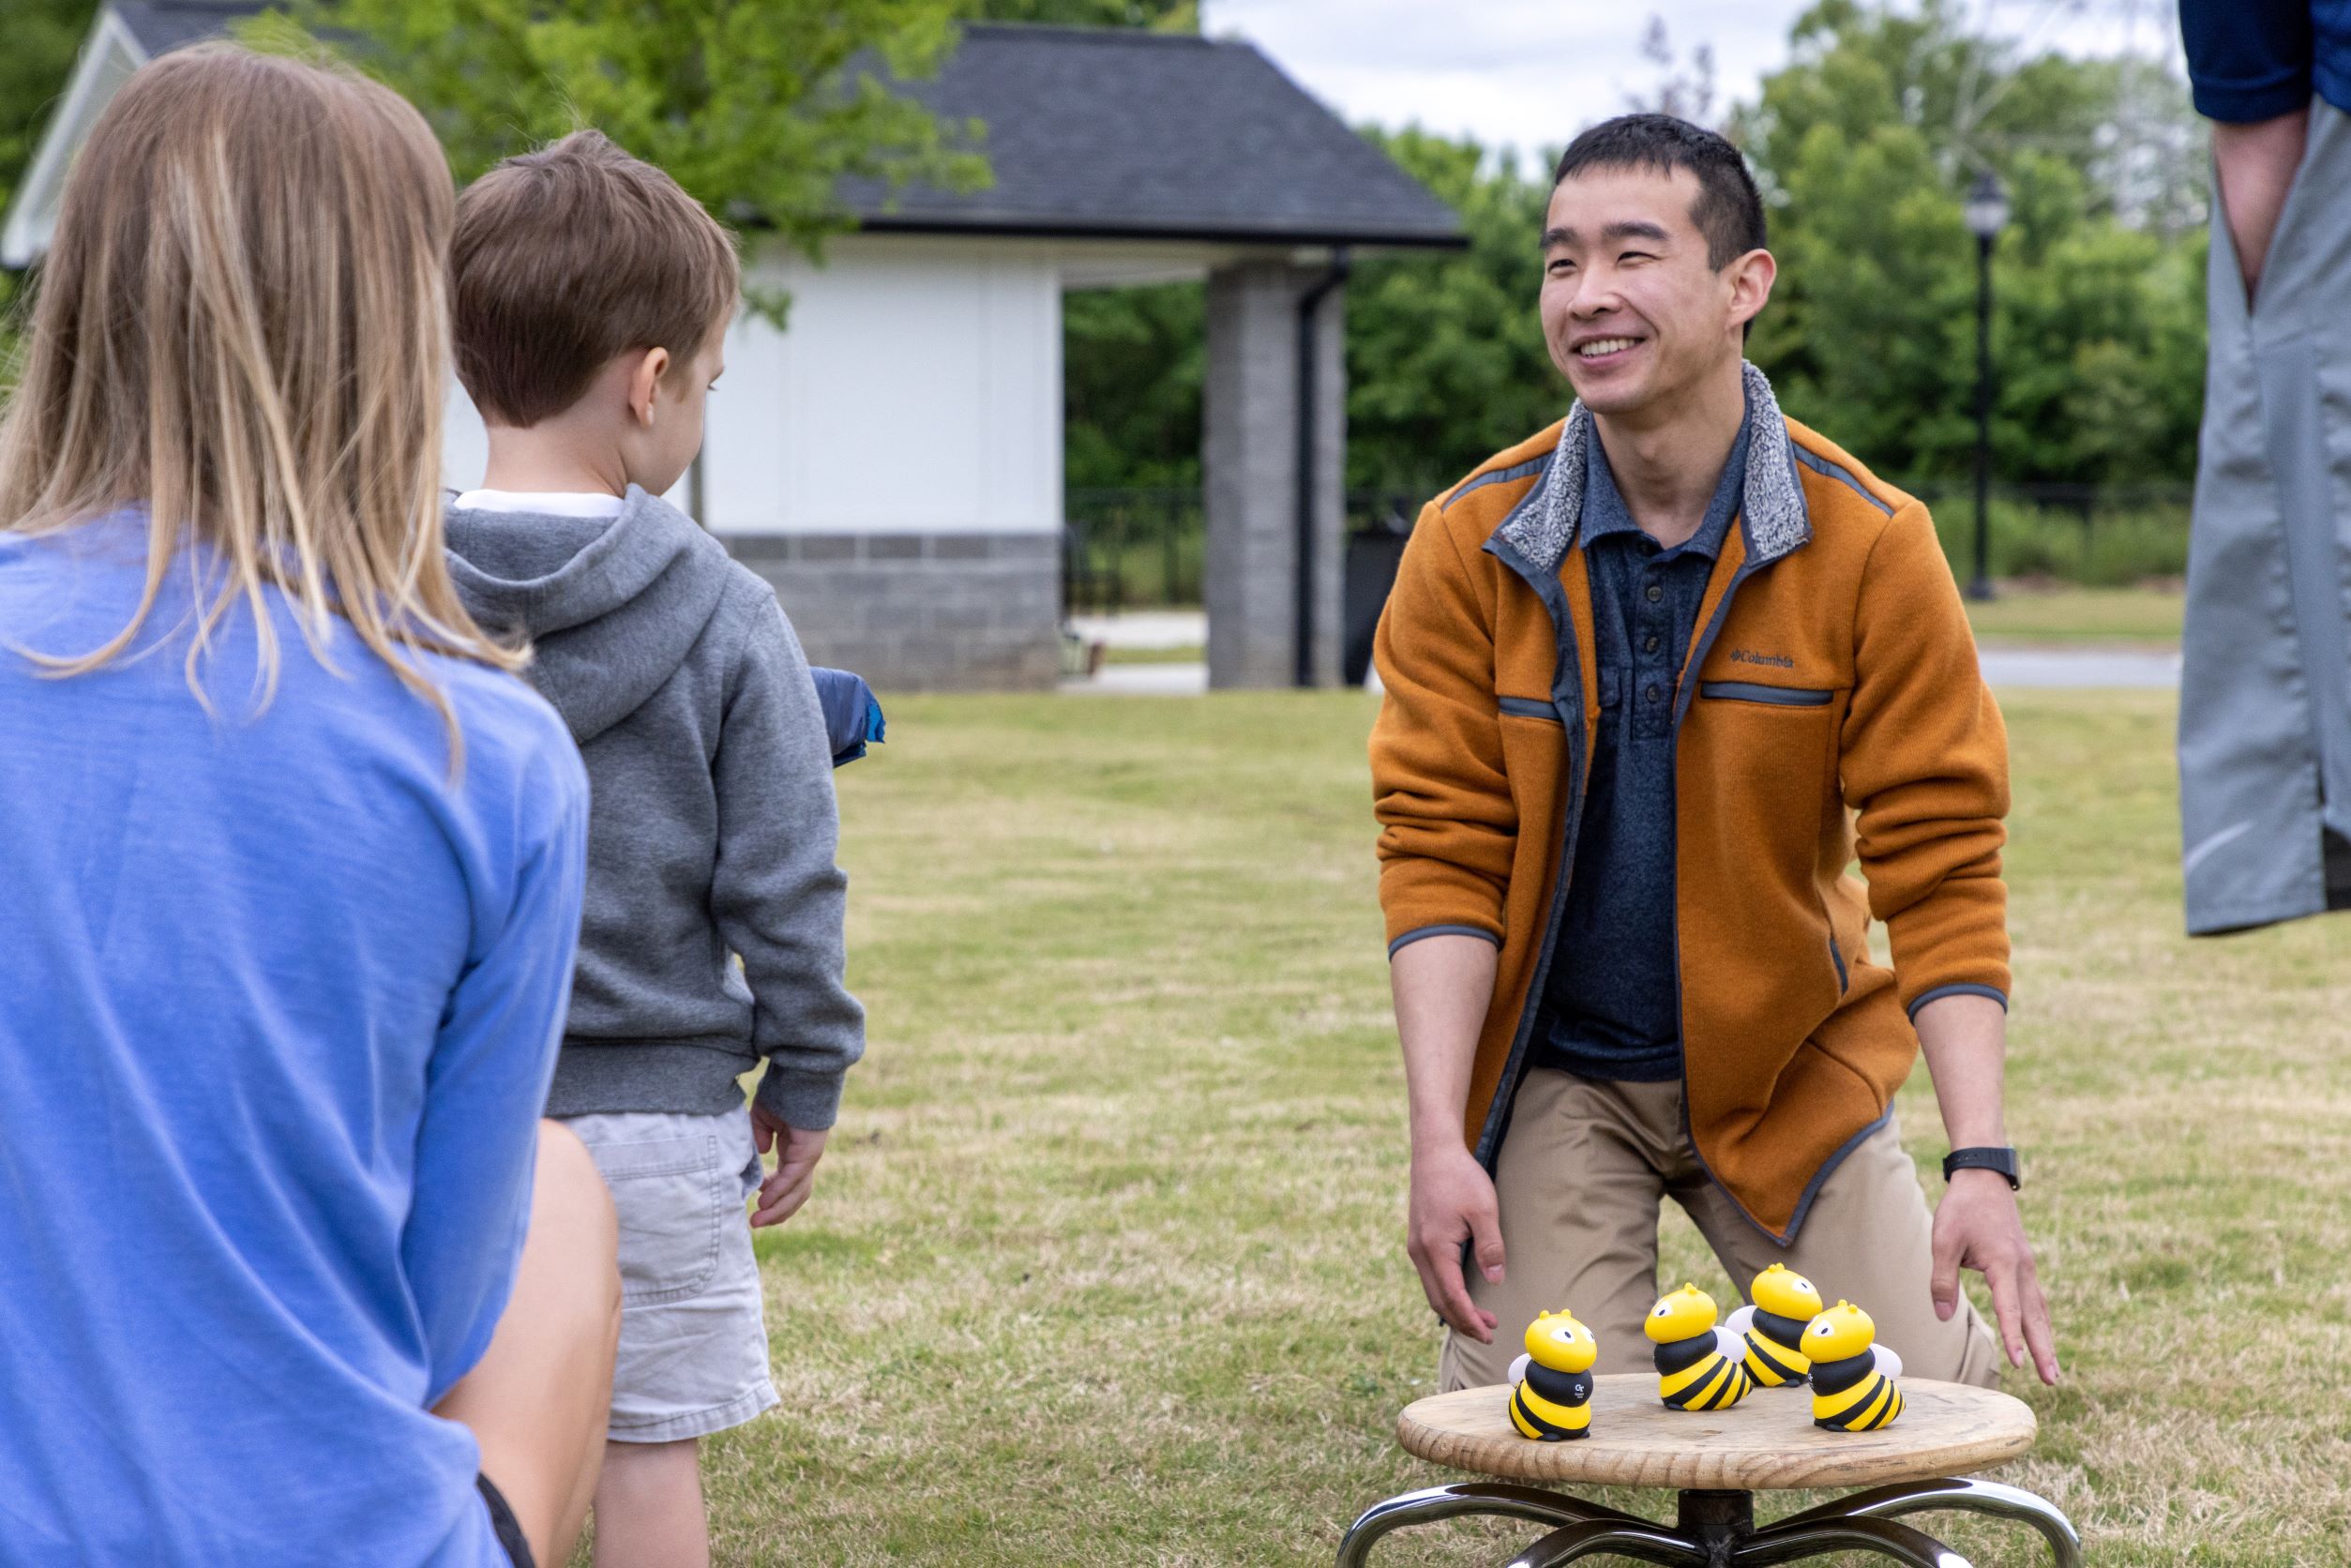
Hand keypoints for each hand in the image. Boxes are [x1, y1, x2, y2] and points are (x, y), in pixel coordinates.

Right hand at [749, 1104, 827, 1228]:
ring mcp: (809, 1156)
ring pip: (797, 1193)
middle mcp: (804, 1158)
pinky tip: (764, 1202)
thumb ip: (759, 1138)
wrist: (797, 1077)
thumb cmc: (780, 1093)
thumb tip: (762, 1153)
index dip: (772, 1197)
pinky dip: (778, 1192)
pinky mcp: (809, 1152)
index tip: (755, 1204)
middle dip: (776, 1212)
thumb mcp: (762, 1120)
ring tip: (758, 1221)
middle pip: (796, 1195)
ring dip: (777, 1210)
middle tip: (756, 1223)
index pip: (787, 1183)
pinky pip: (793, 1178)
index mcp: (794, 1152)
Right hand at [1406, 1142, 1503, 1341]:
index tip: (1488, 1333)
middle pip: (1438, 1300)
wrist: (1434, 1152)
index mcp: (1435, 1249)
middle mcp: (1419, 1252)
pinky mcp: (1418, 1239)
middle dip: (1463, 1320)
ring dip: (1455, 1307)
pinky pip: (1430, 1276)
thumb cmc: (1460, 1177)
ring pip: (1432, 1290)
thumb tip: (1496, 1279)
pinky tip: (1461, 1292)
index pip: (1453, 1297)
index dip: (1471, 1319)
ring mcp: (1416, 1246)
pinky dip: (1446, 1292)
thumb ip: (1490, 1247)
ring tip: (1479, 1317)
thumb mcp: (1484, 1210)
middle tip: (1488, 1331)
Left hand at [1931, 1169, 2057, 1383]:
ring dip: (2045, 1339)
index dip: (2014, 1337)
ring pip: (2039, 1309)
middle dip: (2043, 1349)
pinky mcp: (2024, 1263)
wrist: (1983, 1179)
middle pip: (2035, 1315)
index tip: (2020, 1364)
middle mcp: (2022, 1267)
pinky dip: (2040, 1320)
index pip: (2010, 1308)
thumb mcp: (1943, 1241)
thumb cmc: (1961, 1208)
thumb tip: (1943, 1316)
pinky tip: (2040, 1335)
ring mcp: (2027, 1265)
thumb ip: (1943, 1280)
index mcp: (2004, 1263)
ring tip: (2052, 1369)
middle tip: (2052, 1381)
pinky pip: (2035, 1298)